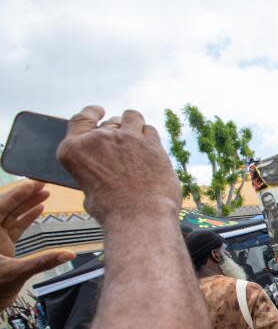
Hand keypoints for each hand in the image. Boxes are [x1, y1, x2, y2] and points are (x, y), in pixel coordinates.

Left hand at [0, 182, 74, 308]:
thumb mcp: (17, 273)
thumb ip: (43, 262)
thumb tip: (69, 254)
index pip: (1, 207)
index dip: (18, 194)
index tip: (32, 183)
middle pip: (6, 207)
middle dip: (24, 194)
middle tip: (41, 183)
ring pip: (12, 215)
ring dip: (27, 204)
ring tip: (44, 192)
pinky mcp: (3, 246)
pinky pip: (15, 225)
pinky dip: (27, 216)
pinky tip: (40, 208)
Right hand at [56, 106, 180, 224]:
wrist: (140, 217)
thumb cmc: (113, 212)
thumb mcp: (89, 192)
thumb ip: (92, 172)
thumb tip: (102, 169)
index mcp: (74, 151)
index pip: (80, 119)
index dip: (91, 112)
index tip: (99, 111)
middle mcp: (98, 139)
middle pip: (110, 122)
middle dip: (117, 130)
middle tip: (124, 144)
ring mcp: (126, 138)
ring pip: (132, 117)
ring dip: (134, 125)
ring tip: (139, 139)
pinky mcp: (150, 143)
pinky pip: (150, 130)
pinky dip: (150, 137)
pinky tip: (152, 150)